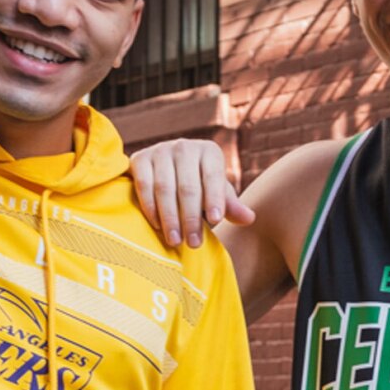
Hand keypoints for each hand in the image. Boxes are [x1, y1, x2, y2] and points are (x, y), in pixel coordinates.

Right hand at [130, 139, 254, 247]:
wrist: (167, 171)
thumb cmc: (199, 187)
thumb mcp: (216, 195)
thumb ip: (230, 206)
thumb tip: (249, 218)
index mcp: (209, 151)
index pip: (213, 176)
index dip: (214, 198)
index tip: (216, 221)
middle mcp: (185, 146)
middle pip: (188, 186)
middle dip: (191, 217)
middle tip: (194, 243)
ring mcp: (160, 150)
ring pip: (164, 187)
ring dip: (170, 217)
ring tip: (176, 240)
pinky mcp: (139, 158)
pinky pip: (144, 185)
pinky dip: (150, 207)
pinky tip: (157, 226)